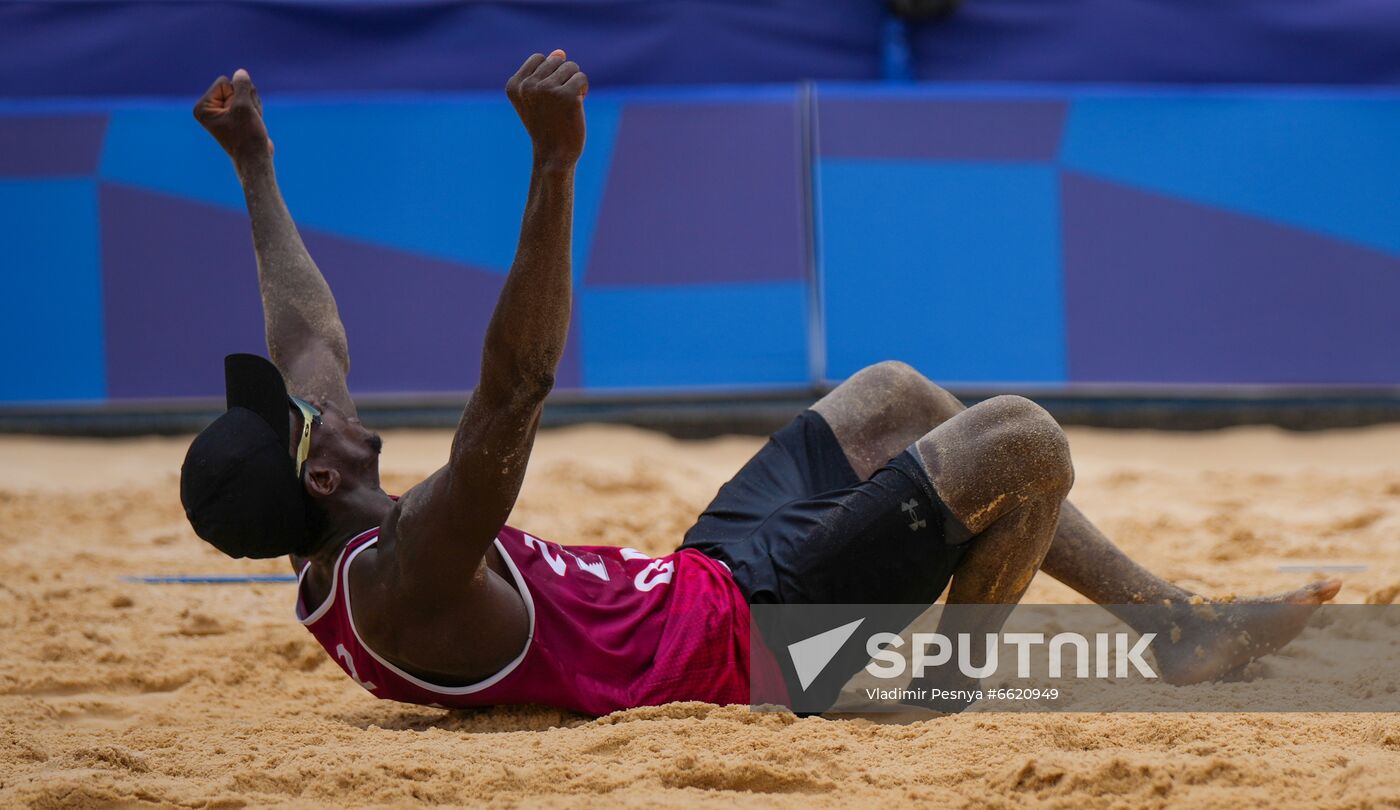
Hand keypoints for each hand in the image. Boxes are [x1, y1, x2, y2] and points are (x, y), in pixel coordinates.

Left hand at [193, 68, 272, 164]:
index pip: (224, 82)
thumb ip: (242, 85)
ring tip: (250, 123)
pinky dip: (255, 110)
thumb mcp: (244, 106)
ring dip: (252, 106)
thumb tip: (240, 72)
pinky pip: (248, 101)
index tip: (238, 116)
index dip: (237, 96)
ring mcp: (222, 112)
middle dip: (246, 101)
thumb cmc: (247, 136)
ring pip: (243, 93)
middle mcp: (209, 108)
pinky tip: (254, 123)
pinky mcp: (234, 116)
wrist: (256, 160)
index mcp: (203, 107)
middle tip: (246, 121)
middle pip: (233, 86)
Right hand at [505, 50, 587, 165]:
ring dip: (574, 83)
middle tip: (558, 104)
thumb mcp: (538, 97)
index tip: (547, 97)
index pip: (539, 59)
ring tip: (567, 104)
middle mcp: (527, 86)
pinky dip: (583, 89)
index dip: (549, 74)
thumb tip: (560, 51)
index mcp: (514, 85)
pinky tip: (577, 106)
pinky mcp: (567, 94)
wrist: (554, 155)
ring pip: (571, 66)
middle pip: (556, 60)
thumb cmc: (547, 125)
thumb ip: (544, 72)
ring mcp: (546, 90)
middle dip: (563, 77)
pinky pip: (581, 77)